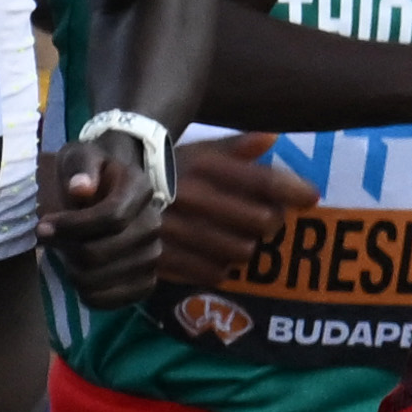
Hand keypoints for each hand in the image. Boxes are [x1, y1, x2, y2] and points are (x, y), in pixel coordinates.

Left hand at [35, 124, 168, 302]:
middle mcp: (153, 224)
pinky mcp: (147, 281)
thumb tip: (81, 188)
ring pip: (102, 279)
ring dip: (73, 272)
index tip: (43, 227)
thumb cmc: (89, 173)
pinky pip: (117, 301)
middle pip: (101, 252)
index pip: (111, 217)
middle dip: (66, 250)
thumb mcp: (80, 156)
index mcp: (140, 189)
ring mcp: (153, 255)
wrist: (110, 188)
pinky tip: (77, 277)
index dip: (72, 226)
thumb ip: (81, 167)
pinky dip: (90, 295)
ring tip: (65, 256)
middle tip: (50, 242)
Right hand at [148, 129, 311, 291]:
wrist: (101, 196)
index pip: (263, 180)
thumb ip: (235, 147)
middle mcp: (192, 197)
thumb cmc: (162, 172)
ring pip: (243, 252)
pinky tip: (212, 256)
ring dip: (247, 248)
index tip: (310, 198)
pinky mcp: (165, 260)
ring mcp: (179, 231)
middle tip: (265, 221)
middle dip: (270, 222)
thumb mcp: (194, 152)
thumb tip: (272, 138)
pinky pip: (216, 273)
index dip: (294, 190)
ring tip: (237, 239)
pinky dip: (220, 268)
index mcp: (201, 166)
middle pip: (262, 221)